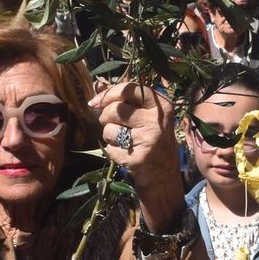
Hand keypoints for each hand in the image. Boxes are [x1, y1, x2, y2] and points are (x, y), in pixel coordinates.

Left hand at [88, 80, 184, 230]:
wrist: (163, 176)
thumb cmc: (151, 140)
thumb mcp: (146, 116)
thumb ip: (123, 99)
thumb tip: (98, 83)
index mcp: (161, 105)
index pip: (131, 89)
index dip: (109, 93)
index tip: (95, 102)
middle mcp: (157, 120)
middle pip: (115, 109)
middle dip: (106, 118)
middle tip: (114, 126)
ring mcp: (149, 139)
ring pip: (109, 129)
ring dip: (109, 136)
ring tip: (123, 142)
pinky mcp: (138, 157)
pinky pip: (109, 148)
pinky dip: (112, 151)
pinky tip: (125, 154)